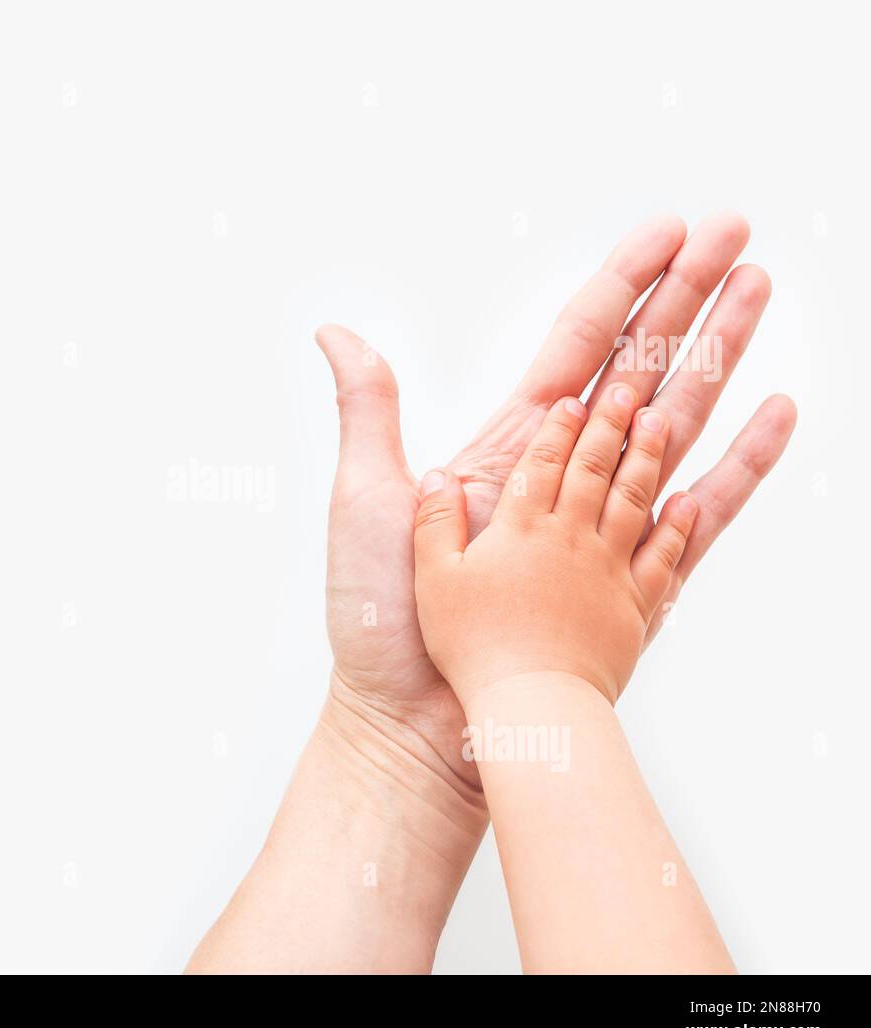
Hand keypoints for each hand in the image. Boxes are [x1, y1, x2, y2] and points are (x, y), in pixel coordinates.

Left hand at [318, 213, 795, 790]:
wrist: (411, 715)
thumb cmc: (380, 612)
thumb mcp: (369, 493)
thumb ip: (369, 408)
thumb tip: (334, 330)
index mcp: (509, 442)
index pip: (578, 342)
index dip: (623, 283)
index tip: (668, 230)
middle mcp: (565, 470)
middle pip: (639, 364)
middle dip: (687, 297)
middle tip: (738, 233)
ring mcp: (604, 520)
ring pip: (678, 420)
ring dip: (721, 356)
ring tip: (762, 292)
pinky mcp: (633, 576)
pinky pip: (701, 511)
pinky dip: (741, 463)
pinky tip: (775, 412)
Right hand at [412, 386, 697, 704]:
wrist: (531, 707)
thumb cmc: (471, 648)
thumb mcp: (431, 581)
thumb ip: (433, 523)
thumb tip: (437, 476)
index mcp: (518, 529)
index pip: (540, 462)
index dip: (557, 428)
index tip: (573, 399)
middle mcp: (569, 538)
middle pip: (594, 467)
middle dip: (610, 422)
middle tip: (627, 389)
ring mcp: (607, 571)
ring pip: (633, 499)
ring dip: (649, 455)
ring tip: (662, 418)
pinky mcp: (634, 608)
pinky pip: (664, 558)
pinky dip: (678, 526)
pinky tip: (688, 502)